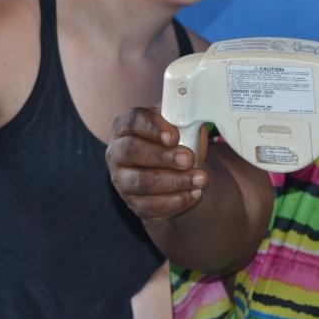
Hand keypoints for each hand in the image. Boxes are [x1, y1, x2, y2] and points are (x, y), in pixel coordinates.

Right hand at [107, 107, 208, 222]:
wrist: (179, 174)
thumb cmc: (177, 143)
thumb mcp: (181, 126)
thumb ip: (183, 120)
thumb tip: (194, 113)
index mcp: (126, 126)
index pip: (132, 121)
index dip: (152, 128)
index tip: (174, 136)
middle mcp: (117, 152)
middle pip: (131, 151)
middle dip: (163, 156)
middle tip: (189, 159)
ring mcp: (122, 179)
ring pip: (140, 181)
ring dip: (174, 181)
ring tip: (200, 179)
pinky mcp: (133, 203)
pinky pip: (150, 205)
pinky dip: (175, 201)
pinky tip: (194, 194)